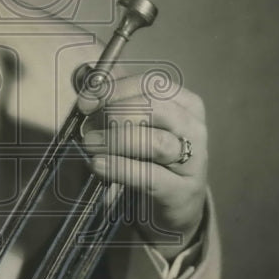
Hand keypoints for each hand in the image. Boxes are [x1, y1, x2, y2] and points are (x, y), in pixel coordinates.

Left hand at [78, 70, 207, 255]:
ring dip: (116, 140)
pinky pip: (150, 176)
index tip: (85, 101)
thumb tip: (86, 74)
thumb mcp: (136, 125)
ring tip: (90, 144)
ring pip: (156, 142)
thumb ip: (114, 99)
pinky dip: (120, 168)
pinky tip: (98, 165)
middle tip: (89, 125)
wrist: (175, 204)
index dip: (115, 89)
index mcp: (185, 104)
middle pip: (157, 107)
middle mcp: (193, 128)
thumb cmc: (151, 158)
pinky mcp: (182, 192)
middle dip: (116, 111)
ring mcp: (193, 161)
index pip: (152, 84)